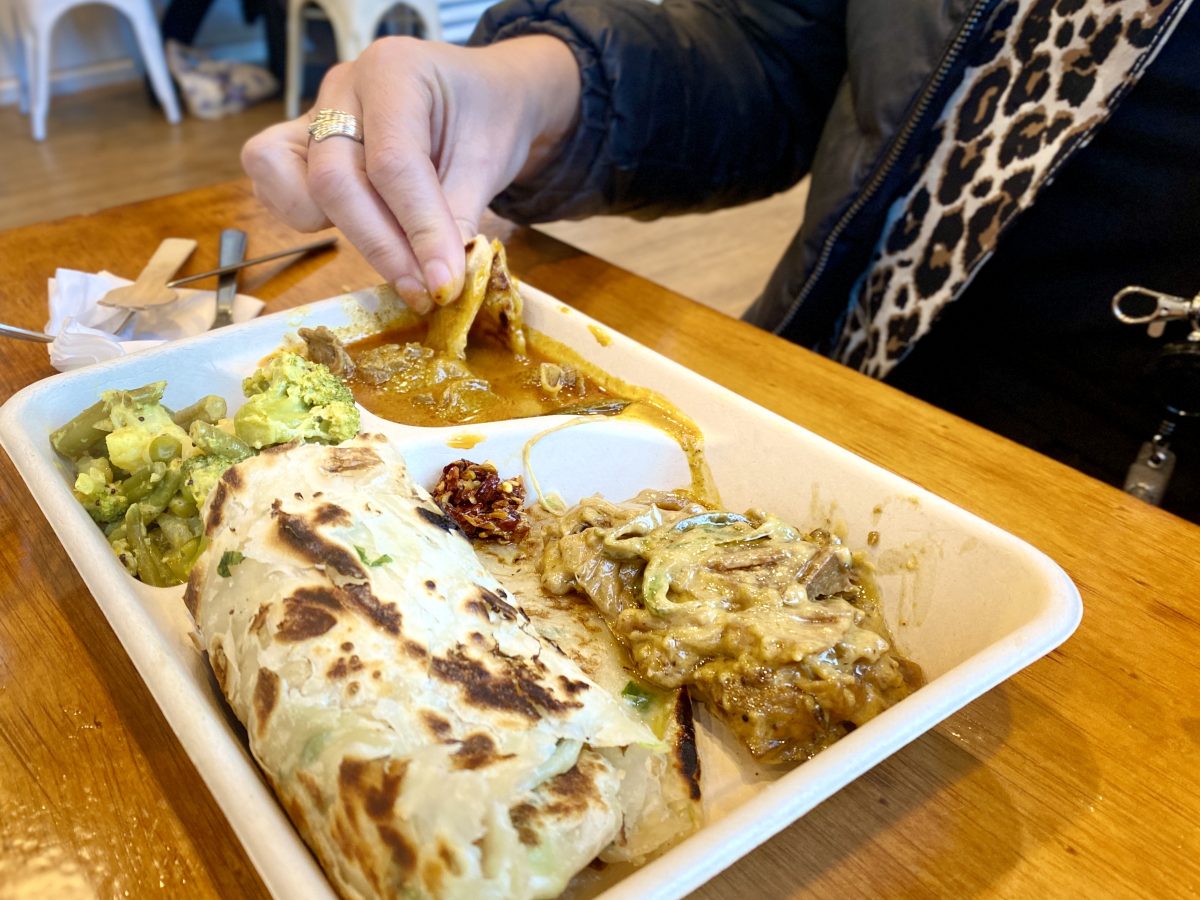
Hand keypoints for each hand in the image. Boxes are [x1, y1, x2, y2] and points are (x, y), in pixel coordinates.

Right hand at [242, 36, 579, 311]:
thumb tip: (439, 282)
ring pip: (295, 184)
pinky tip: (364, 230)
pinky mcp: (301, 144)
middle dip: (381, 247)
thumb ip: (457, 218)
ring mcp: (314, 113)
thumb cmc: (486, 119)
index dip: (418, 231)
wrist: (482, 96)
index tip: (444, 284)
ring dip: (344, 233)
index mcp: (394, 71)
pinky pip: (276, 182)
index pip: (393, 163)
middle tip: (424, 291)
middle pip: (334, 178)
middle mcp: (343, 86)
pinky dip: (307, 217)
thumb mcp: (488, 163)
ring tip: (399, 257)